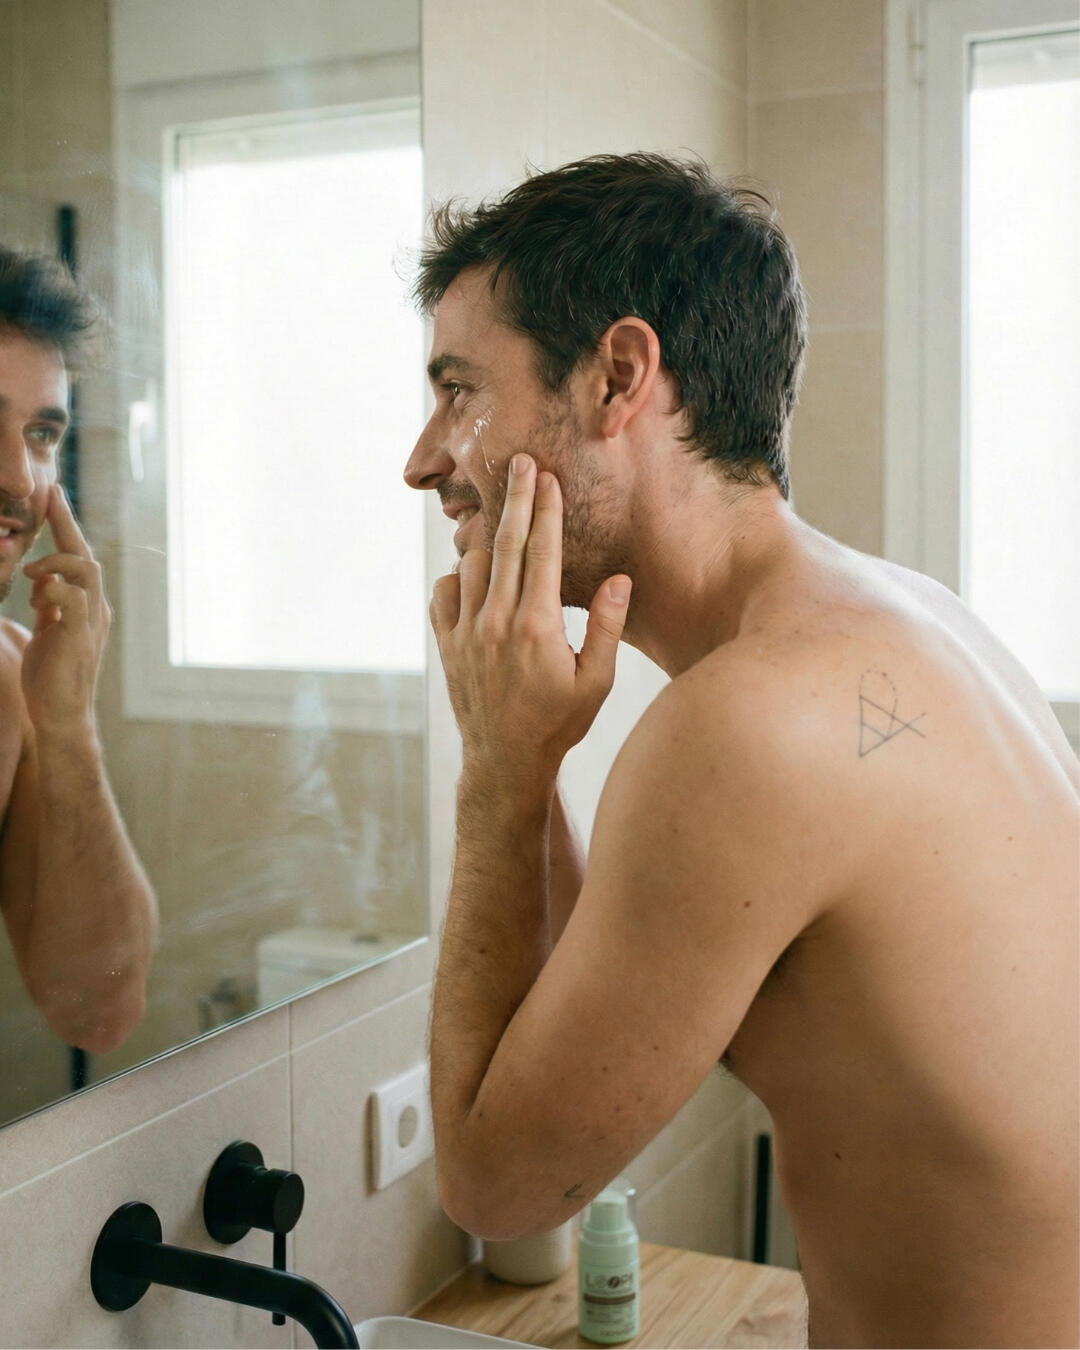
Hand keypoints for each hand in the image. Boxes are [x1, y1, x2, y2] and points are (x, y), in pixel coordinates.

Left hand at [20, 485, 111, 735]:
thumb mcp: (48, 632)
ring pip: (87, 571)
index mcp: (87, 605)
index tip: (52, 496)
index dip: (64, 525)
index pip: (78, 556)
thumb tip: (42, 579)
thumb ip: (49, 605)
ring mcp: (91, 622)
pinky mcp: (80, 637)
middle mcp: (96, 609)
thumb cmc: (51, 679)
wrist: (62, 717)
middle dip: (66, 522)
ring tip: (31, 570)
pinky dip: (54, 589)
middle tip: (50, 495)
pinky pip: (73, 599)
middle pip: (86, 554)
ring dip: (56, 560)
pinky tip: (37, 597)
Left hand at [430, 454, 630, 781]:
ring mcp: (466, 632)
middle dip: (516, 498)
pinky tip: (477, 580)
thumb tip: (617, 580)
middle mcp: (497, 622)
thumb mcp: (596, 681)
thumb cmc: (558, 721)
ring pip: (472, 563)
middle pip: (506, 543)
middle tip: (521, 464)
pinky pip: (444, 591)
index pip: (542, 552)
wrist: (505, 761)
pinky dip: (458, 577)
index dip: (547, 510)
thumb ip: (605, 627)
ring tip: (506, 529)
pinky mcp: (447, 644)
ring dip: (490, 542)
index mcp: (537, 626)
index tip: (550, 479)